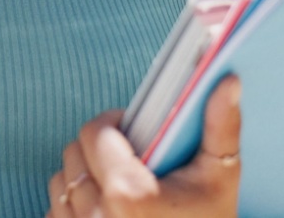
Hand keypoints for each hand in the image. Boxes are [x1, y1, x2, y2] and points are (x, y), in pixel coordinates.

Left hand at [47, 75, 241, 217]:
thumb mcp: (220, 179)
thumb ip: (221, 127)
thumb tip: (228, 80)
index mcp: (128, 193)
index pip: (95, 132)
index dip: (112, 124)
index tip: (131, 129)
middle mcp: (96, 217)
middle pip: (74, 153)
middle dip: (98, 148)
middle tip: (126, 156)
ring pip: (61, 181)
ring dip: (82, 176)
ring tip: (115, 184)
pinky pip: (55, 212)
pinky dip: (74, 206)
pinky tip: (104, 212)